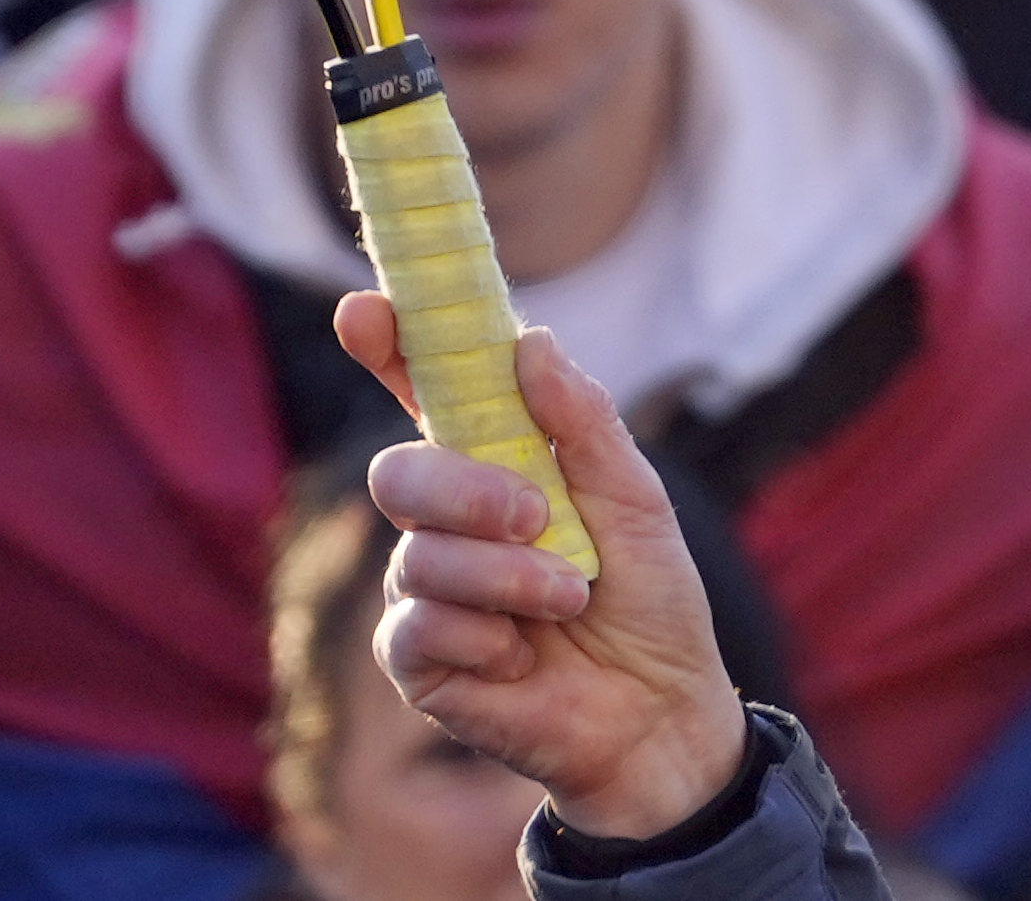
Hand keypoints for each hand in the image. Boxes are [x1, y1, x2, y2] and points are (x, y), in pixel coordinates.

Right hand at [335, 293, 747, 842]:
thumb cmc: (650, 604)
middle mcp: (445, 523)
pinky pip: (415, 627)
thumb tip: (531, 339)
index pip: (420, 393)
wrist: (665, 718)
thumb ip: (584, 423)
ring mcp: (426, 592)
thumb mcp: (637, 503)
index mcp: (490, 466)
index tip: (365, 312)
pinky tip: (522, 657)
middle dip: (462, 489)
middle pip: (398, 474)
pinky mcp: (419, 661)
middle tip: (533, 514)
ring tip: (567, 598)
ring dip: (503, 576)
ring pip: (416, 555)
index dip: (385, 347)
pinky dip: (482, 637)